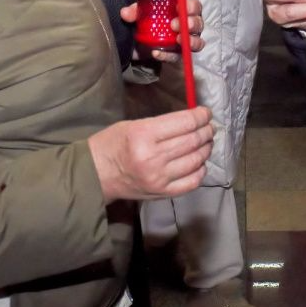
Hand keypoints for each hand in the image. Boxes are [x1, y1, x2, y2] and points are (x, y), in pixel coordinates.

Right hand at [88, 107, 213, 202]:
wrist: (96, 175)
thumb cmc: (111, 144)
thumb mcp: (132, 125)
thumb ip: (161, 124)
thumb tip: (190, 121)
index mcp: (144, 135)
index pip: (184, 123)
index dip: (201, 116)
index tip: (206, 113)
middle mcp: (154, 157)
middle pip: (193, 141)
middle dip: (206, 131)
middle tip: (209, 127)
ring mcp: (160, 178)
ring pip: (196, 160)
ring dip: (206, 149)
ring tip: (206, 142)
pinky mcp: (163, 193)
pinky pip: (192, 182)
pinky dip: (201, 170)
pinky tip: (200, 163)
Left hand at [120, 0, 204, 62]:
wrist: (138, 42)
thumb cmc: (147, 21)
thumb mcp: (140, 13)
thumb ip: (135, 11)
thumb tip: (125, 13)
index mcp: (183, 11)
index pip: (194, 6)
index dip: (191, 6)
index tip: (180, 7)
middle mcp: (188, 26)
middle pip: (199, 24)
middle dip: (191, 23)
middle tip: (175, 24)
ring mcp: (185, 42)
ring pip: (197, 42)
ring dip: (190, 41)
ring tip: (178, 40)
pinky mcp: (177, 55)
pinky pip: (177, 57)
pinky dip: (167, 56)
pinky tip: (156, 53)